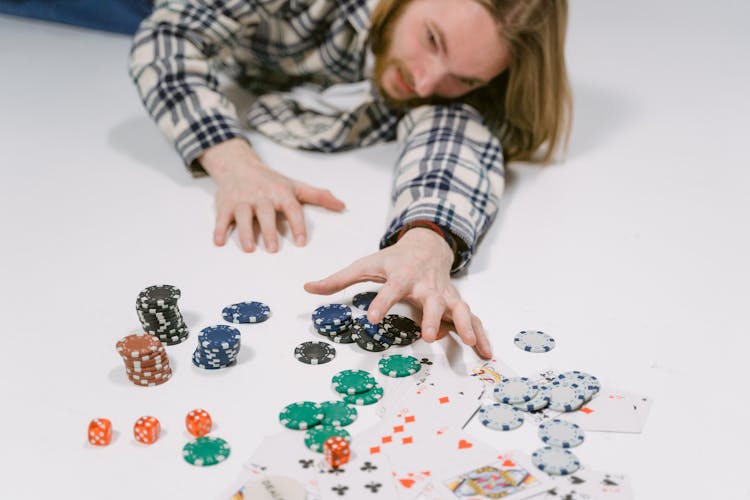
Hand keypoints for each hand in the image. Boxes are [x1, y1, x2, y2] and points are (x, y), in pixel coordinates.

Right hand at [200, 138, 345, 251]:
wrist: (239, 165)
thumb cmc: (271, 181)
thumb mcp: (295, 186)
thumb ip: (319, 196)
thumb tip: (342, 206)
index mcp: (281, 192)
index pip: (291, 208)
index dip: (297, 225)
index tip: (301, 242)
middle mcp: (262, 196)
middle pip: (266, 213)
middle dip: (269, 230)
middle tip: (273, 249)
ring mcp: (242, 199)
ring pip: (243, 216)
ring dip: (245, 233)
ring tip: (250, 249)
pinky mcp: (225, 204)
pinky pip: (222, 217)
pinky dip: (219, 229)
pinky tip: (219, 242)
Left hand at [304, 227, 491, 358]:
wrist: (426, 246)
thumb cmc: (393, 260)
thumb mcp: (365, 265)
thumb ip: (338, 279)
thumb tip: (308, 288)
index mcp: (402, 275)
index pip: (389, 290)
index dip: (381, 303)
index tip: (372, 318)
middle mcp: (426, 285)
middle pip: (432, 301)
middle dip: (433, 317)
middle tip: (429, 335)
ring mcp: (445, 294)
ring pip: (459, 309)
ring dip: (466, 325)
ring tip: (470, 344)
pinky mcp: (457, 302)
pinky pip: (473, 319)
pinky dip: (482, 335)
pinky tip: (486, 353)